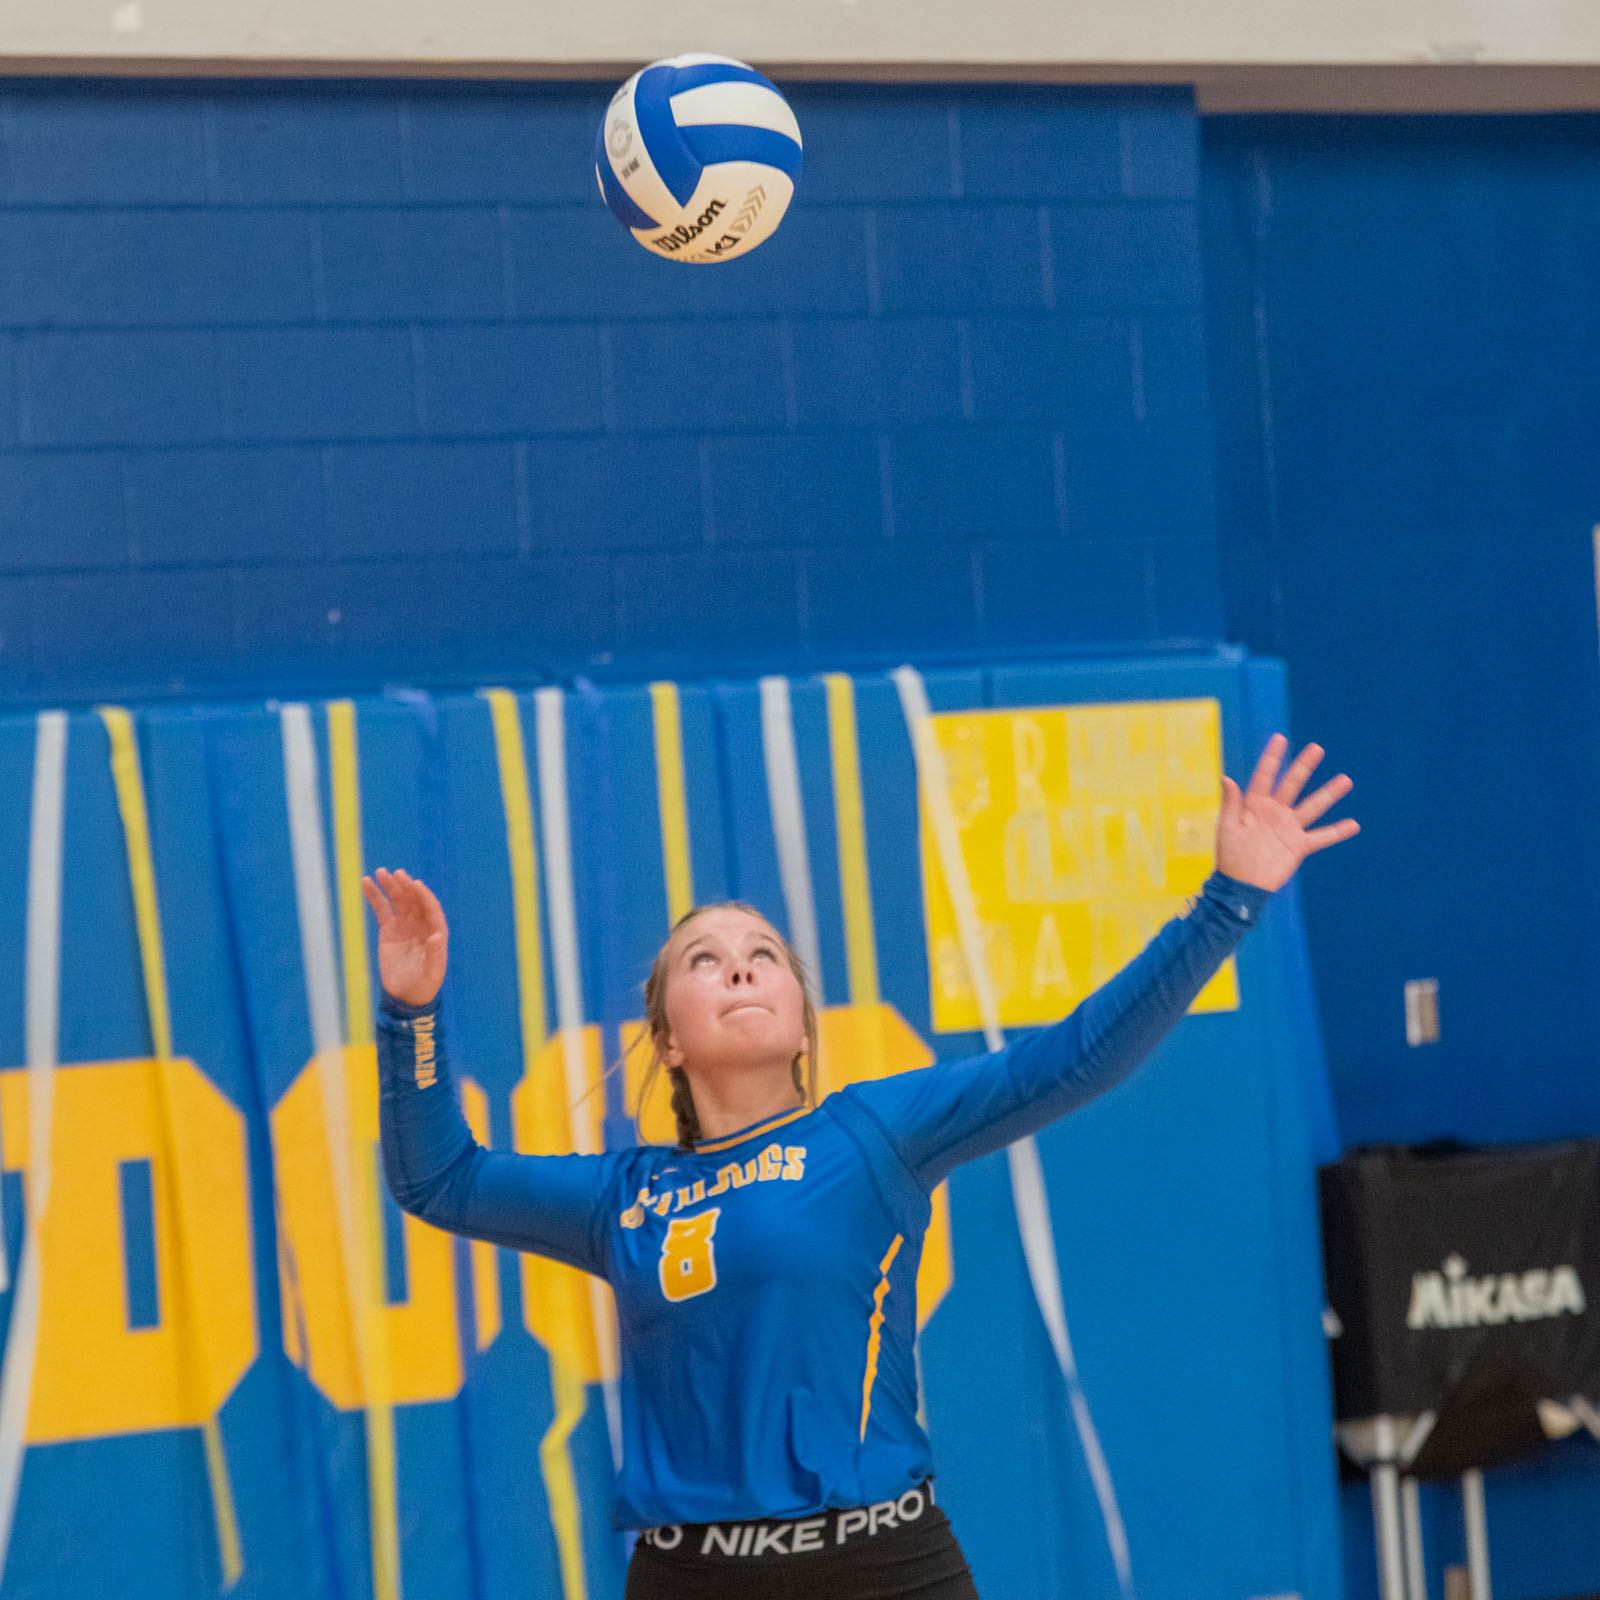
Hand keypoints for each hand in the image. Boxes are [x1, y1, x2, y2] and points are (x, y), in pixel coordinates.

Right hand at [361, 867, 448, 1006]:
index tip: (414, 884)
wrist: (405, 994)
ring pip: (398, 900)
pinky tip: (367, 882)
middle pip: (414, 900)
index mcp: (435, 930)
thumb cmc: (424, 984)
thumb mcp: (432, 972)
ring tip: (381, 872)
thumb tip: (438, 936)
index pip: (430, 908)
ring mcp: (405, 924)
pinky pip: (382, 908)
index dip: (423, 896)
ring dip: (390, 885)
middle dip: (405, 886)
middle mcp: (421, 923)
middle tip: (396, 874)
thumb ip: (435, 954)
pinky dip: (375, 895)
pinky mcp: (389, 929)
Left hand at [1215, 734, 1358, 892]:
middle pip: (1292, 784)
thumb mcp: (1227, 827)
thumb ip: (1230, 803)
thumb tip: (1226, 778)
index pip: (1264, 776)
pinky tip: (1354, 824)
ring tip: (1345, 780)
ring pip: (1312, 806)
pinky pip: (1321, 837)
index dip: (1272, 757)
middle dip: (1304, 766)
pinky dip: (1337, 832)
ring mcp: (1288, 828)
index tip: (1280, 738)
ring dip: (1328, 794)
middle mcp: (1274, 812)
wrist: (1241, 885)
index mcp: (1254, 804)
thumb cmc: (1230, 855)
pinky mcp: (1298, 846)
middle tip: (1317, 748)